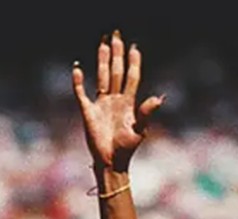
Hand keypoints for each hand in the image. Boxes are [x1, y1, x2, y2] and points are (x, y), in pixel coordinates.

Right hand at [72, 32, 163, 171]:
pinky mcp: (88, 112)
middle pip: (116, 72)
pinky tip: (77, 69)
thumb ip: (147, 113)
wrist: (112, 163)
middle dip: (117, 54)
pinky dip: (78, 82)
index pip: (132, 78)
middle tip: (116, 36)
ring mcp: (101, 104)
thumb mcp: (139, 131)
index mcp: (128, 104)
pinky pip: (81, 93)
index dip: (134, 63)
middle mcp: (115, 100)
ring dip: (102, 60)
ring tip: (103, 44)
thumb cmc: (127, 150)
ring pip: (101, 77)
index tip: (135, 48)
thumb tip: (160, 98)